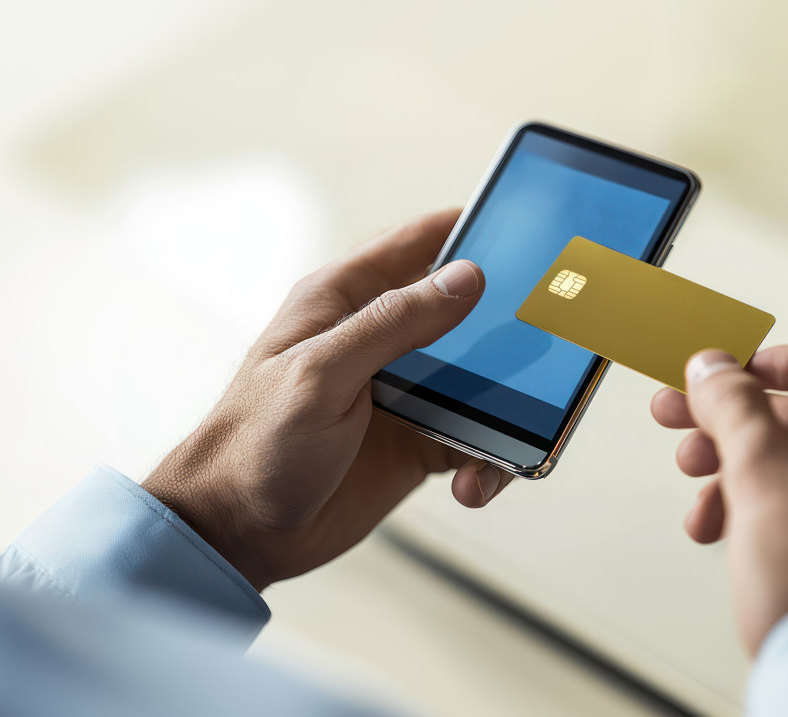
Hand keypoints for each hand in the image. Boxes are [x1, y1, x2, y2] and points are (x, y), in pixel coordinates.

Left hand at [143, 209, 512, 591]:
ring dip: (508, 406)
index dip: (471, 229)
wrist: (237, 533)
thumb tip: (466, 277)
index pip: (419, 243)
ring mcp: (404, 392)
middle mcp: (379, 339)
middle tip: (550, 339)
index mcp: (345, 300)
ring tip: (517, 434)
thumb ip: (394, 323)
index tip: (525, 228)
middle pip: (466, 313)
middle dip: (508, 326)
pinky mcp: (418, 442)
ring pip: (483, 380)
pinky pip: (476, 439)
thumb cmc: (255, 444)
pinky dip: (487, 459)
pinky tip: (472, 483)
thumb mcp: (322, 372)